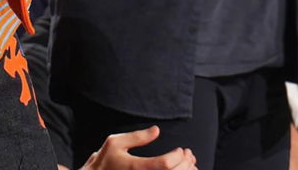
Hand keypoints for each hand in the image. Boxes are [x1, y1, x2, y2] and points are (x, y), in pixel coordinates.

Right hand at [82, 126, 197, 169]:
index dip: (177, 156)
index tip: (181, 149)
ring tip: (190, 165)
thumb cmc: (106, 161)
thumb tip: (157, 130)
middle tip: (189, 155)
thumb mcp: (116, 142)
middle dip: (185, 165)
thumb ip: (137, 137)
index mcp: (136, 167)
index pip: (164, 164)